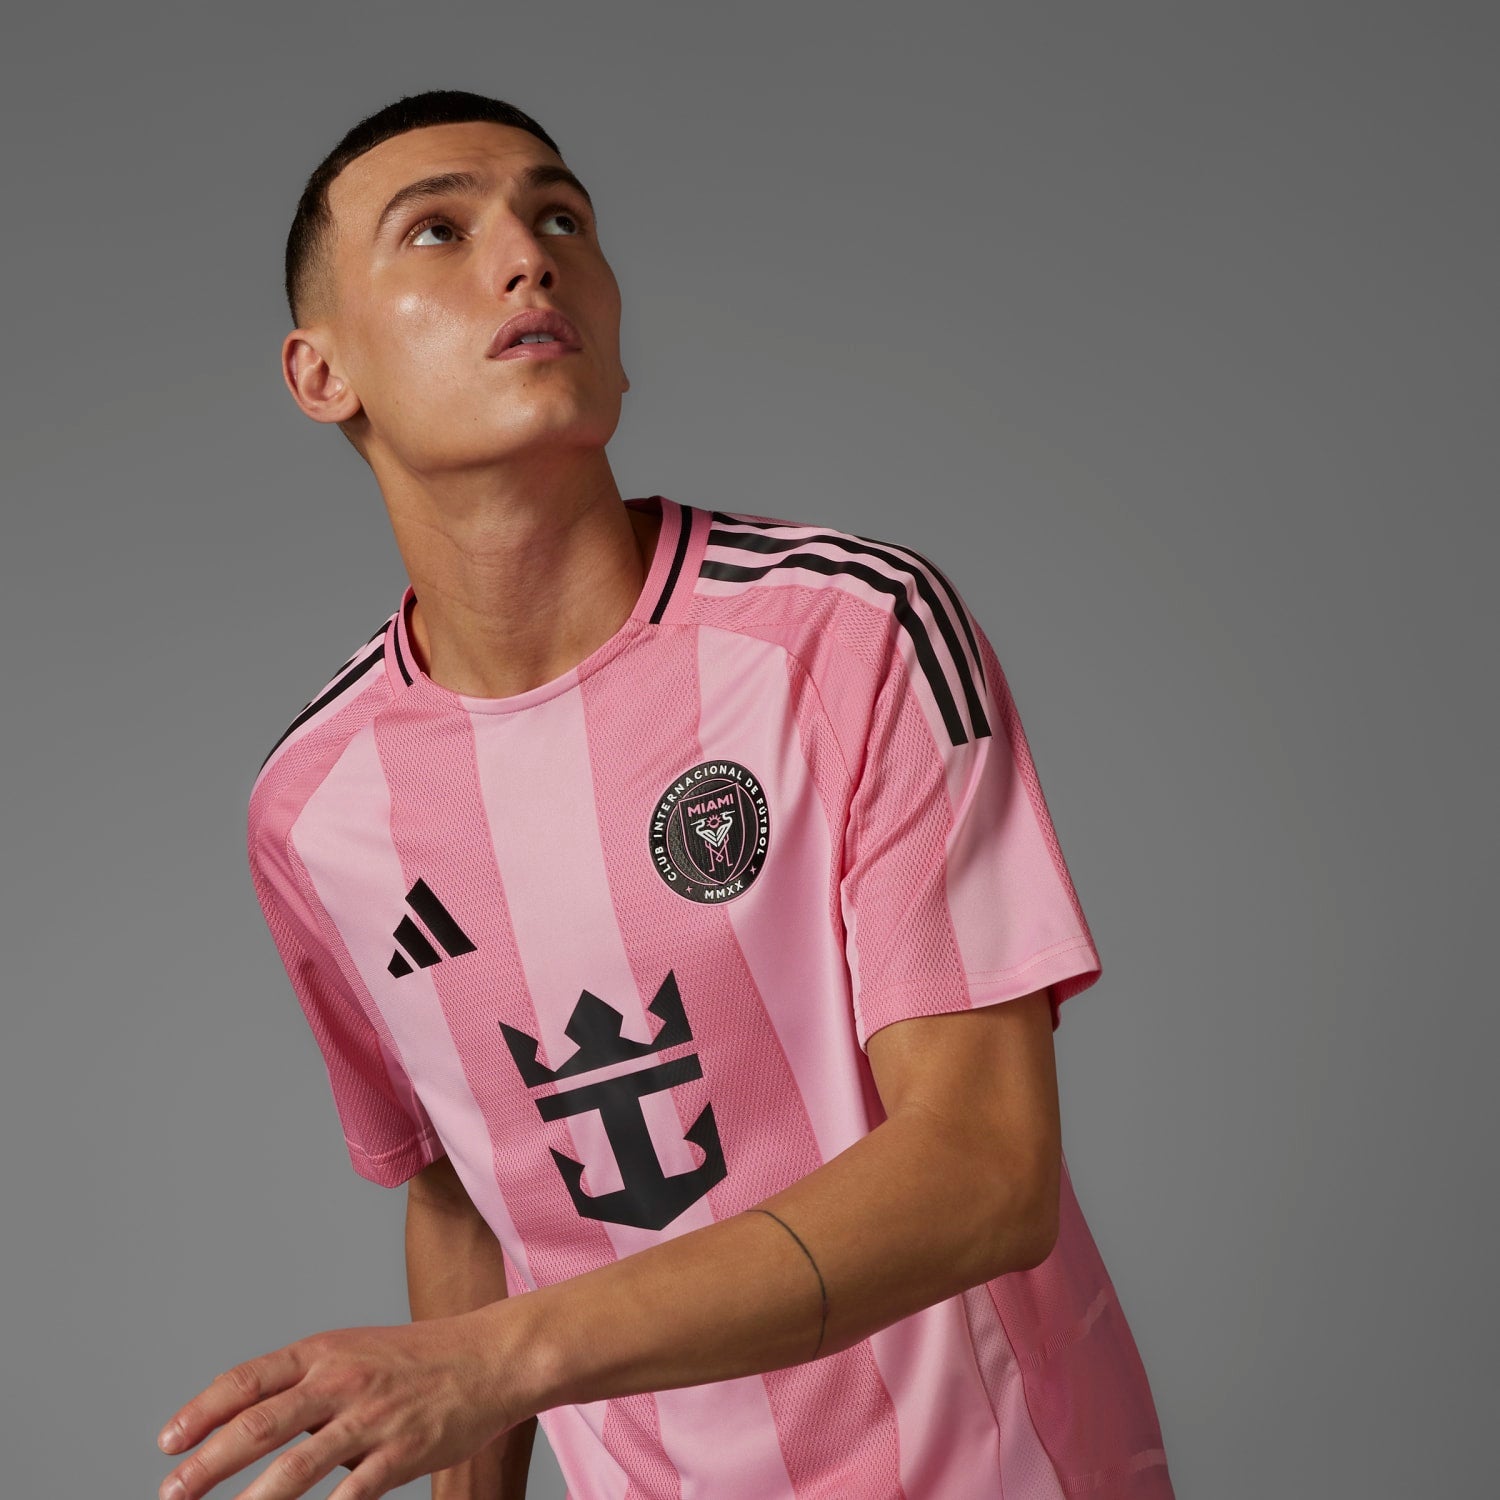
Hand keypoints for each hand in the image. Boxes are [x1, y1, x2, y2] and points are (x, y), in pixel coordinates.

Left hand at [156, 1310, 525, 1499]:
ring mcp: (371, 1418)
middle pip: (259, 1423)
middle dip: (206, 1464)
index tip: (167, 1443)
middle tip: (172, 1493)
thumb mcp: (353, 1351)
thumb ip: (303, 1384)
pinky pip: (350, 1495)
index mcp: (324, 1350)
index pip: (247, 1380)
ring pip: (296, 1466)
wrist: (490, 1357)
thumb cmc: (416, 1359)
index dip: (201, 1411)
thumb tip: (241, 1422)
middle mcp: (341, 1379)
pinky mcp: (400, 1452)